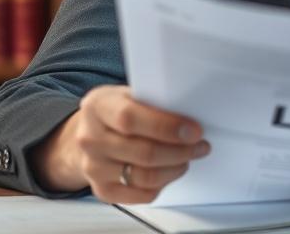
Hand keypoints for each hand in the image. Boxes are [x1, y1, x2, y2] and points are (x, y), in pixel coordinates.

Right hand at [32, 84, 209, 202]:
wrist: (89, 134)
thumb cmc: (116, 111)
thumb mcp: (128, 94)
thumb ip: (152, 101)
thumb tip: (190, 113)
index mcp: (98, 106)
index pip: (130, 118)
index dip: (166, 126)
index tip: (194, 130)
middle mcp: (90, 138)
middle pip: (143, 152)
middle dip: (180, 151)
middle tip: (200, 145)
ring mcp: (94, 167)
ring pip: (145, 177)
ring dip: (174, 169)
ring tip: (187, 158)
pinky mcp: (102, 190)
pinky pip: (140, 195)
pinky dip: (162, 185)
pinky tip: (170, 171)